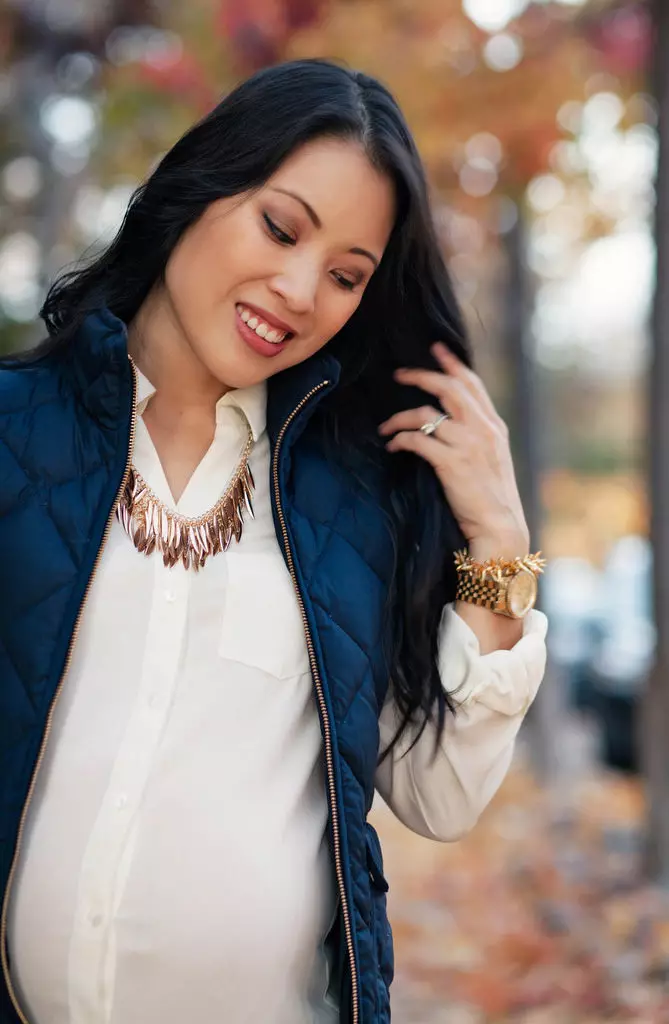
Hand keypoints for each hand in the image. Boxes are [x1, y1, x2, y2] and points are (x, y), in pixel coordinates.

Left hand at [378, 342, 529, 555]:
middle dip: (420, 376)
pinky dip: (400, 439)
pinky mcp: (451, 463)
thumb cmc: (492, 497)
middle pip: (448, 387)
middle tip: (399, 374)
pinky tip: (393, 446)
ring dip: (400, 417)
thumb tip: (452, 422)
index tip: (435, 349)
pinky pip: (417, 440)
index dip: (452, 363)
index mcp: (494, 426)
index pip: (472, 383)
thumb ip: (478, 435)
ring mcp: (468, 445)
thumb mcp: (494, 458)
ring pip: (426, 414)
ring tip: (386, 427)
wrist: (501, 527)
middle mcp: (483, 429)